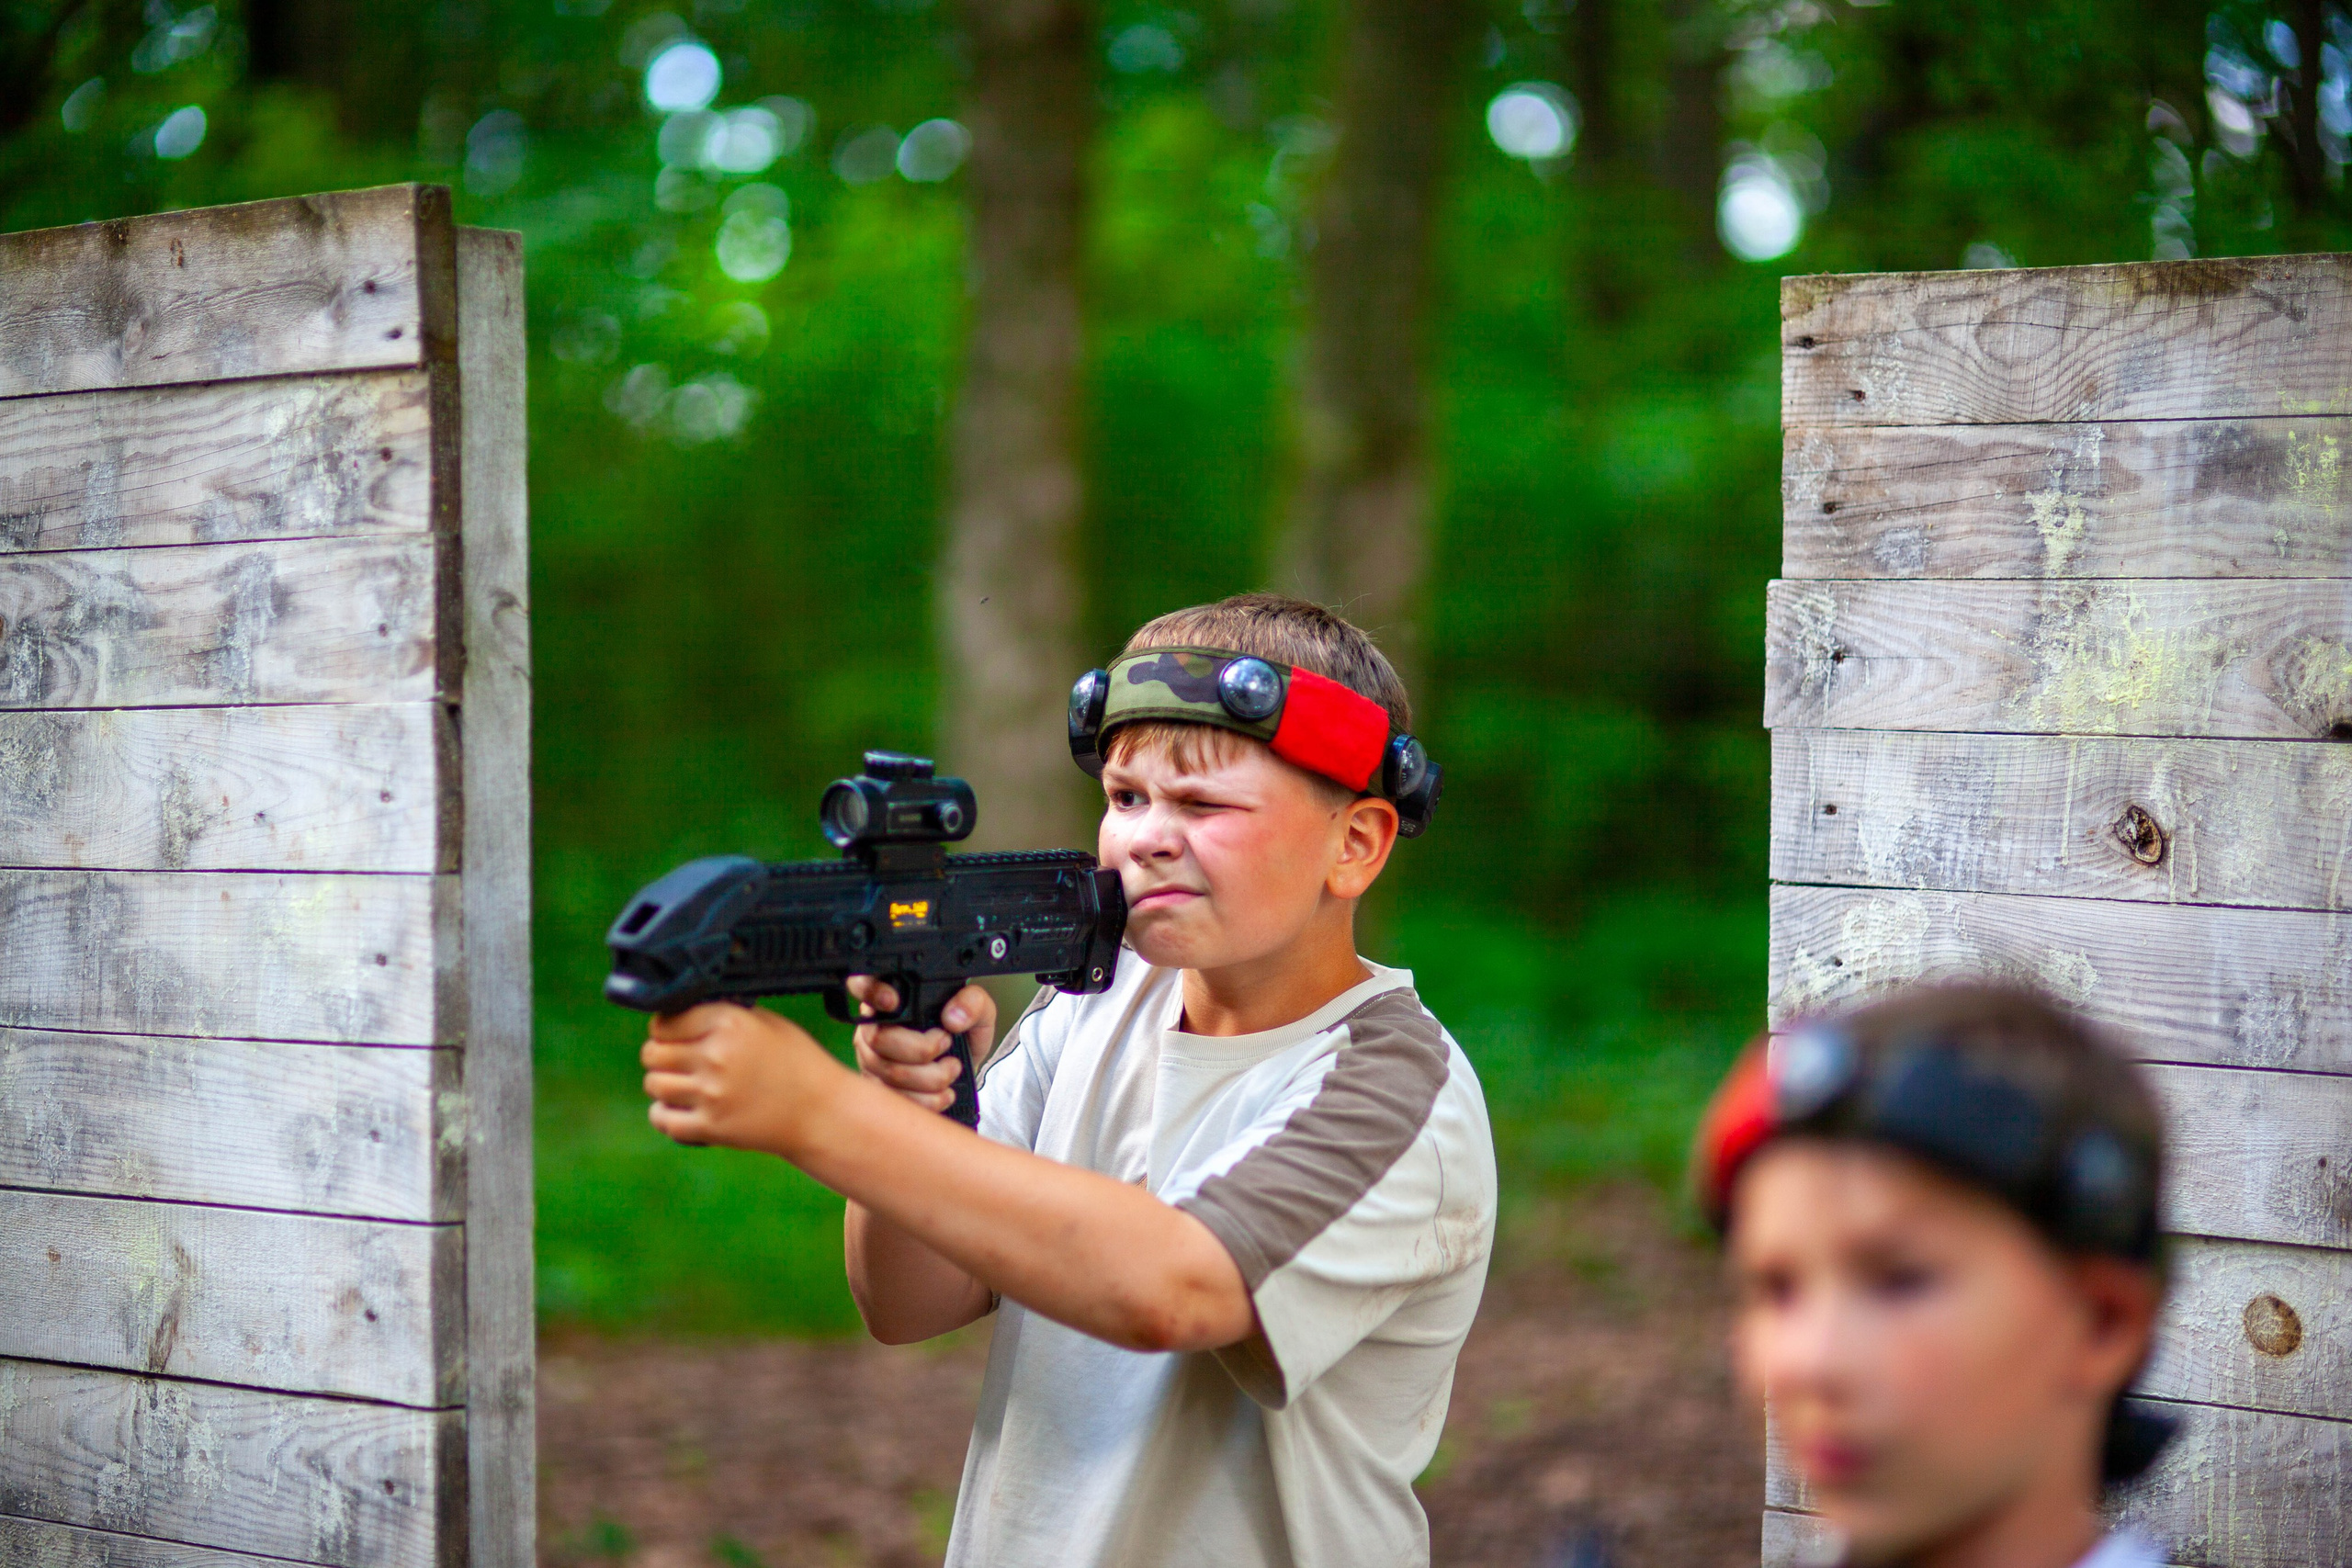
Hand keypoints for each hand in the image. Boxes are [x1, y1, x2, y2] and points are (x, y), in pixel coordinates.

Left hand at [641, 1002, 843, 1153]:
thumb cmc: (797, 1063)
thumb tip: (679, 1014)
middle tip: (677, 1061)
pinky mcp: (712, 1127)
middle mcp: (717, 1055)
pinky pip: (662, 1118)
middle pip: (653, 1053)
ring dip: (662, 1084)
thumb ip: (722, 1015)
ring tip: (682, 1084)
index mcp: (729, 1023)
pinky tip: (680, 1109)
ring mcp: (712, 1093)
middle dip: (660, 1056)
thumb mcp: (765, 1023)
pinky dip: (664, 1114)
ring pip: (654, 1084)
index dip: (666, 1028)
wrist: (821, 1112)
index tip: (675, 1035)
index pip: (664, 1021)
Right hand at [849, 977, 995, 1113]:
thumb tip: (952, 1017)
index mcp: (894, 999)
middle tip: (946, 1044)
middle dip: (921, 1049)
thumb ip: (972, 1003)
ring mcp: (871, 1059)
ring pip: (889, 1072)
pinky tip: (944, 1093)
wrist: (965, 1070)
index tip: (892, 1001)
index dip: (871, 991)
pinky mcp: (878, 1089)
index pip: (865, 985)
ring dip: (930, 1077)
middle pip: (878, 1038)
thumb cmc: (965, 1035)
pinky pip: (895, 1099)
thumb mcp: (980, 1011)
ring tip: (952, 1069)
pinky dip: (927, 1100)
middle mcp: (874, 1027)